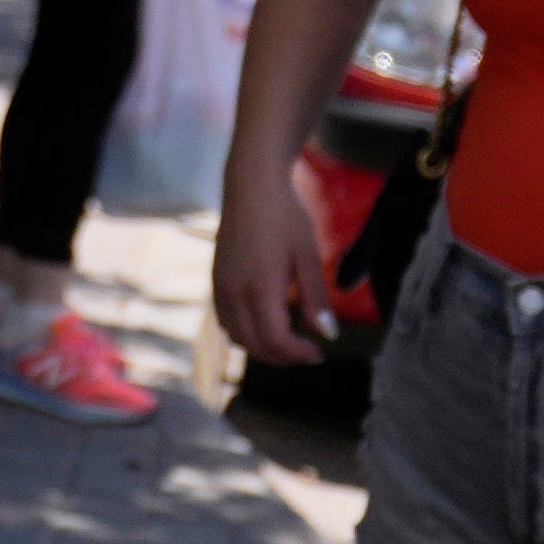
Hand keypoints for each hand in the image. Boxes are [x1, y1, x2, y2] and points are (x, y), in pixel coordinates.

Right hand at [214, 199, 341, 374]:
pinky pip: (227, 322)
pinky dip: (246, 333)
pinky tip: (266, 321)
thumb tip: (328, 335)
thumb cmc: (285, 217)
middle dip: (283, 357)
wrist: (251, 186)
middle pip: (256, 346)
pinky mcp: (216, 282)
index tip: (318, 352)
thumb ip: (316, 299)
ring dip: (263, 348)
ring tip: (289, 339)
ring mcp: (221, 289)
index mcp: (261, 288)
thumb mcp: (308, 257)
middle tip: (307, 351)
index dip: (298, 354)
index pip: (276, 341)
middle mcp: (235, 294)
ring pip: (237, 338)